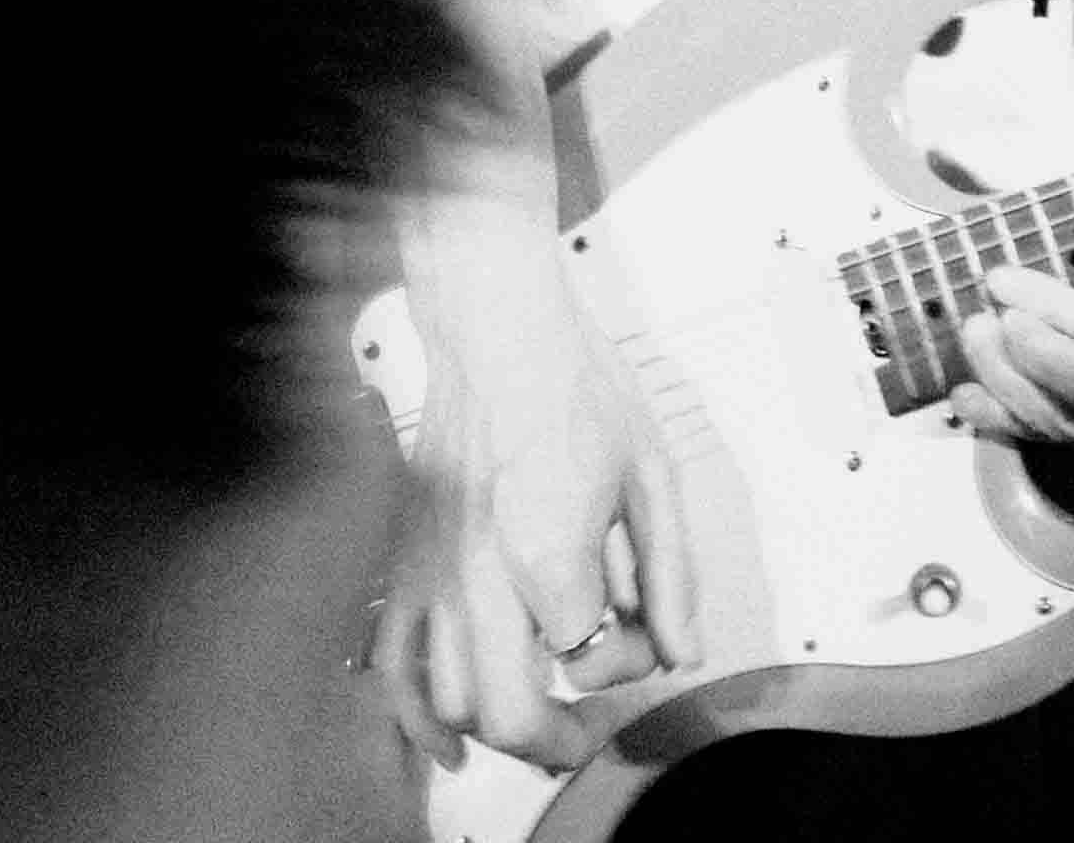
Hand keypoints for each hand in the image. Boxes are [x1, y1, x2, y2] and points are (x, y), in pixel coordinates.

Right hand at [364, 297, 698, 778]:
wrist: (498, 333)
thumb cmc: (572, 382)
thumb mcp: (650, 472)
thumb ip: (669, 571)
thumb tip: (684, 646)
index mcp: (548, 549)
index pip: (590, 653)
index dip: (628, 656)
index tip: (641, 631)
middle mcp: (481, 574)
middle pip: (510, 711)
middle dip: (561, 735)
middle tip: (589, 724)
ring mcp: (432, 574)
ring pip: (449, 703)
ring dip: (497, 726)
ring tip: (538, 713)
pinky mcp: (402, 565)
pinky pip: (389, 669)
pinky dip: (413, 721)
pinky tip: (448, 740)